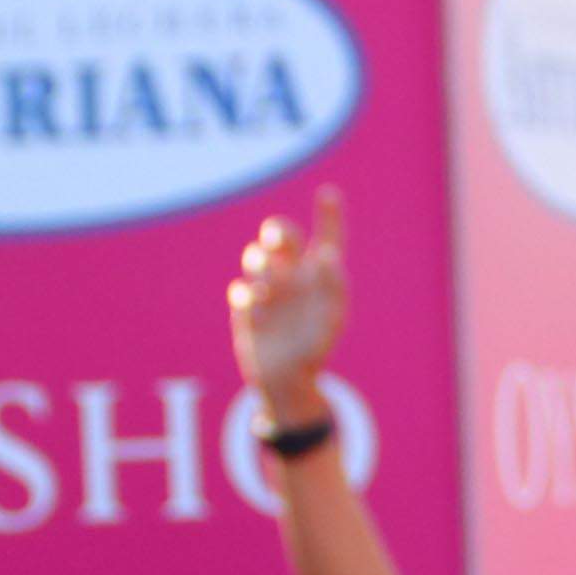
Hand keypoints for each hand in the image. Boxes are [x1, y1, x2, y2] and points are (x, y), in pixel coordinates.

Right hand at [231, 190, 350, 423]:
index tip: (329, 193)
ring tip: (268, 278)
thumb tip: (329, 258)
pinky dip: (246, 294)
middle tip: (279, 241)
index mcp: (319, 277)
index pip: (326, 239)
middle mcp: (292, 276)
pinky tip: (256, 305)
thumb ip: (334, 289)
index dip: (328, 216)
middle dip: (278, 231)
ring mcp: (267, 291)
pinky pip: (241, 292)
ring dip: (260, 261)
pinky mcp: (247, 310)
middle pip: (282, 239)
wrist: (287, 381)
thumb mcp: (331, 321)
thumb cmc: (314, 349)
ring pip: (256, 258)